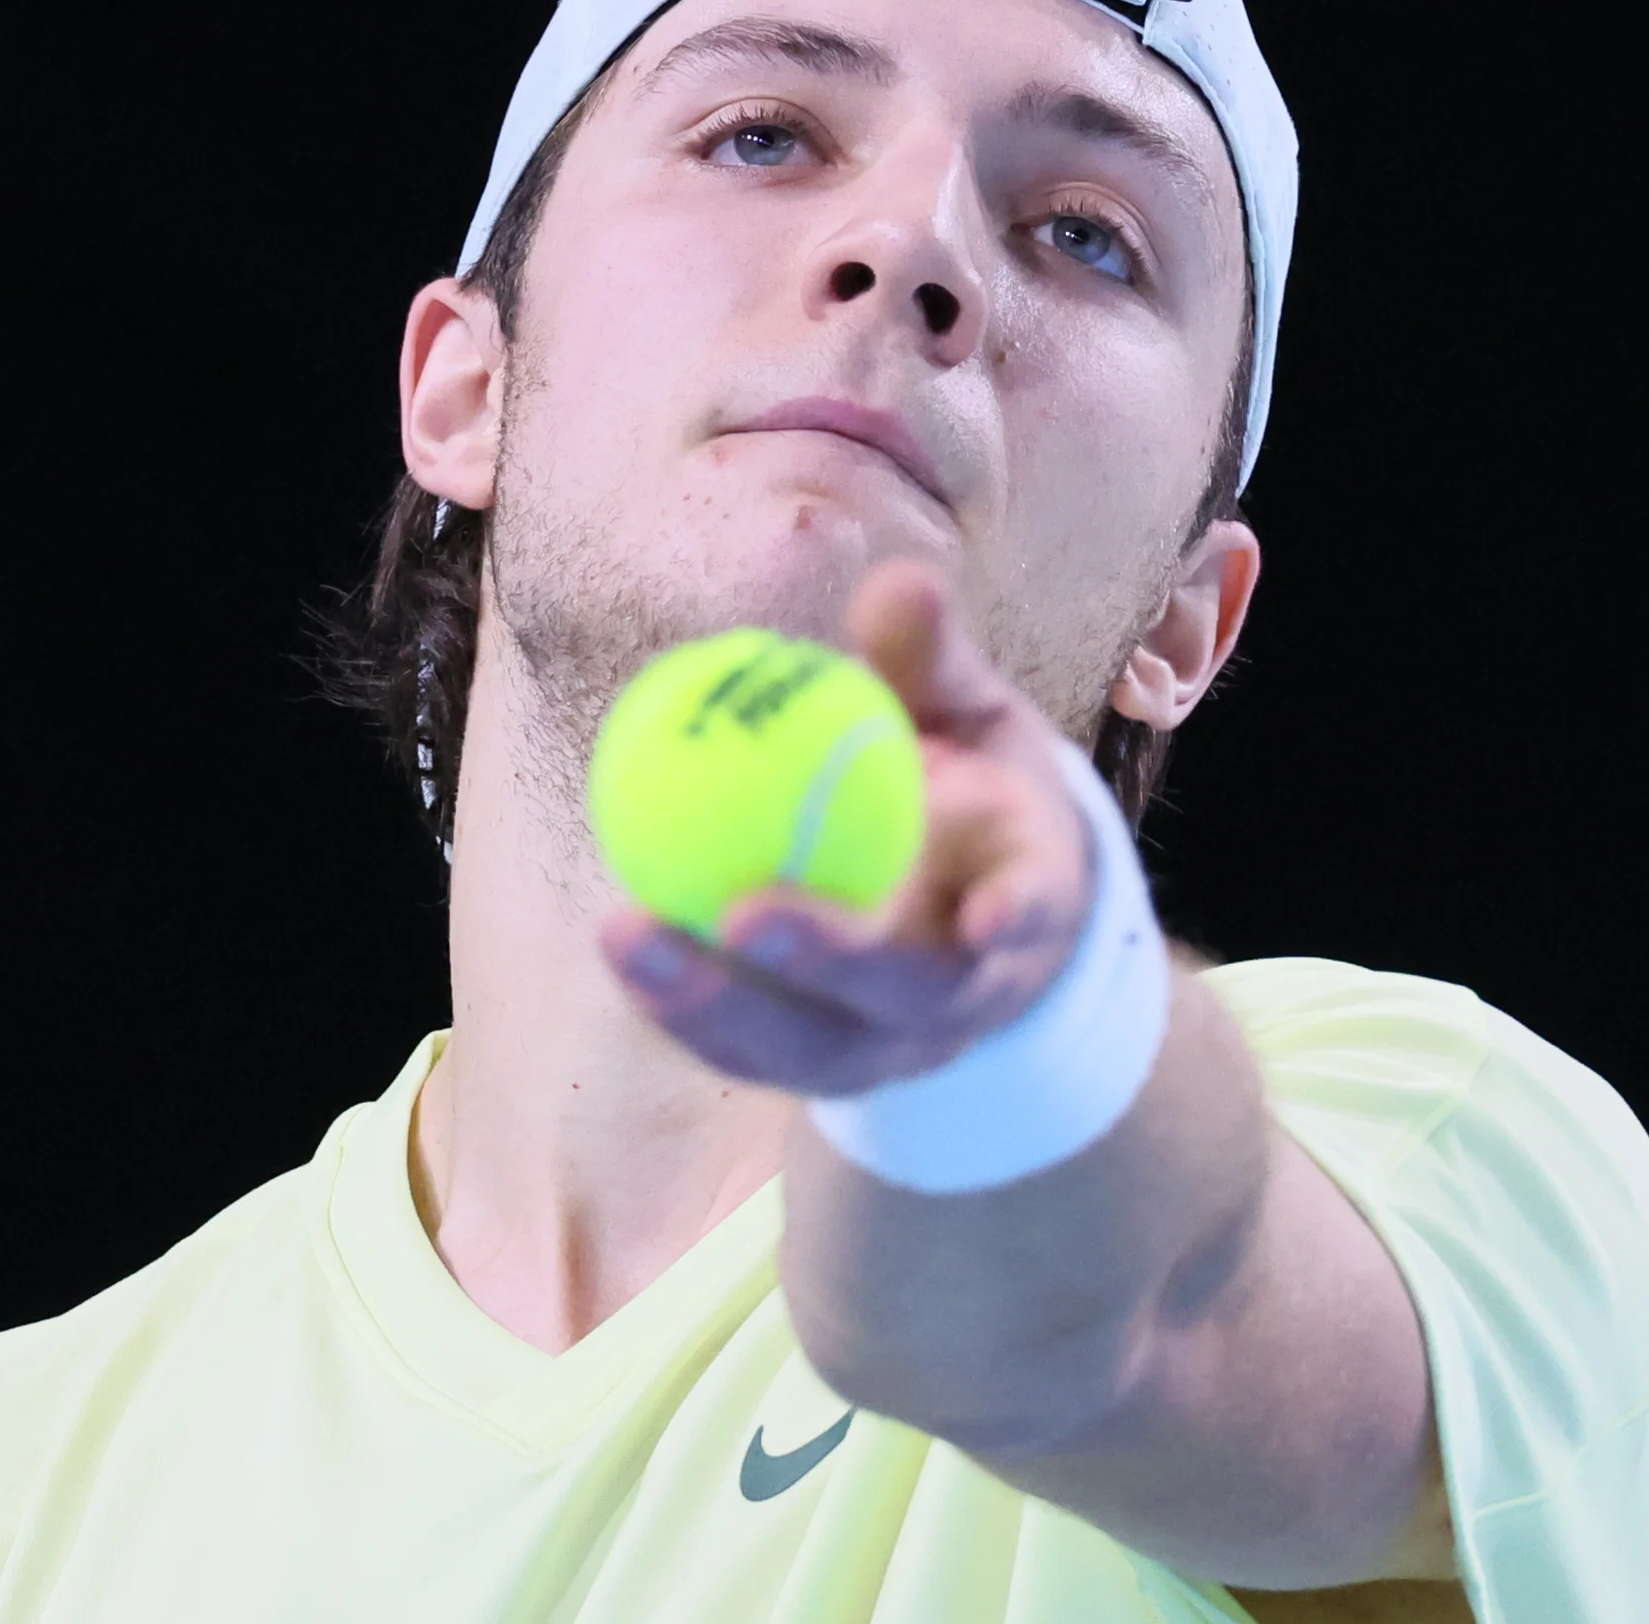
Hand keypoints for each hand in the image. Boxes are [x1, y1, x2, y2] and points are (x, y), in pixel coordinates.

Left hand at [602, 560, 1097, 1096]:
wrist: (981, 915)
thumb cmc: (977, 794)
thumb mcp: (971, 717)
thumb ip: (933, 661)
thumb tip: (902, 580)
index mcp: (1025, 900)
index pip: (1029, 911)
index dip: (1012, 916)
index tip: (982, 912)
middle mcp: (964, 993)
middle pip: (902, 997)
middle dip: (828, 963)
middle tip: (743, 909)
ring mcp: (889, 1046)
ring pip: (806, 1044)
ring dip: (713, 1000)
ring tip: (624, 930)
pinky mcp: (819, 1069)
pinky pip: (747, 1048)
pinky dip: (682, 1006)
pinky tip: (619, 944)